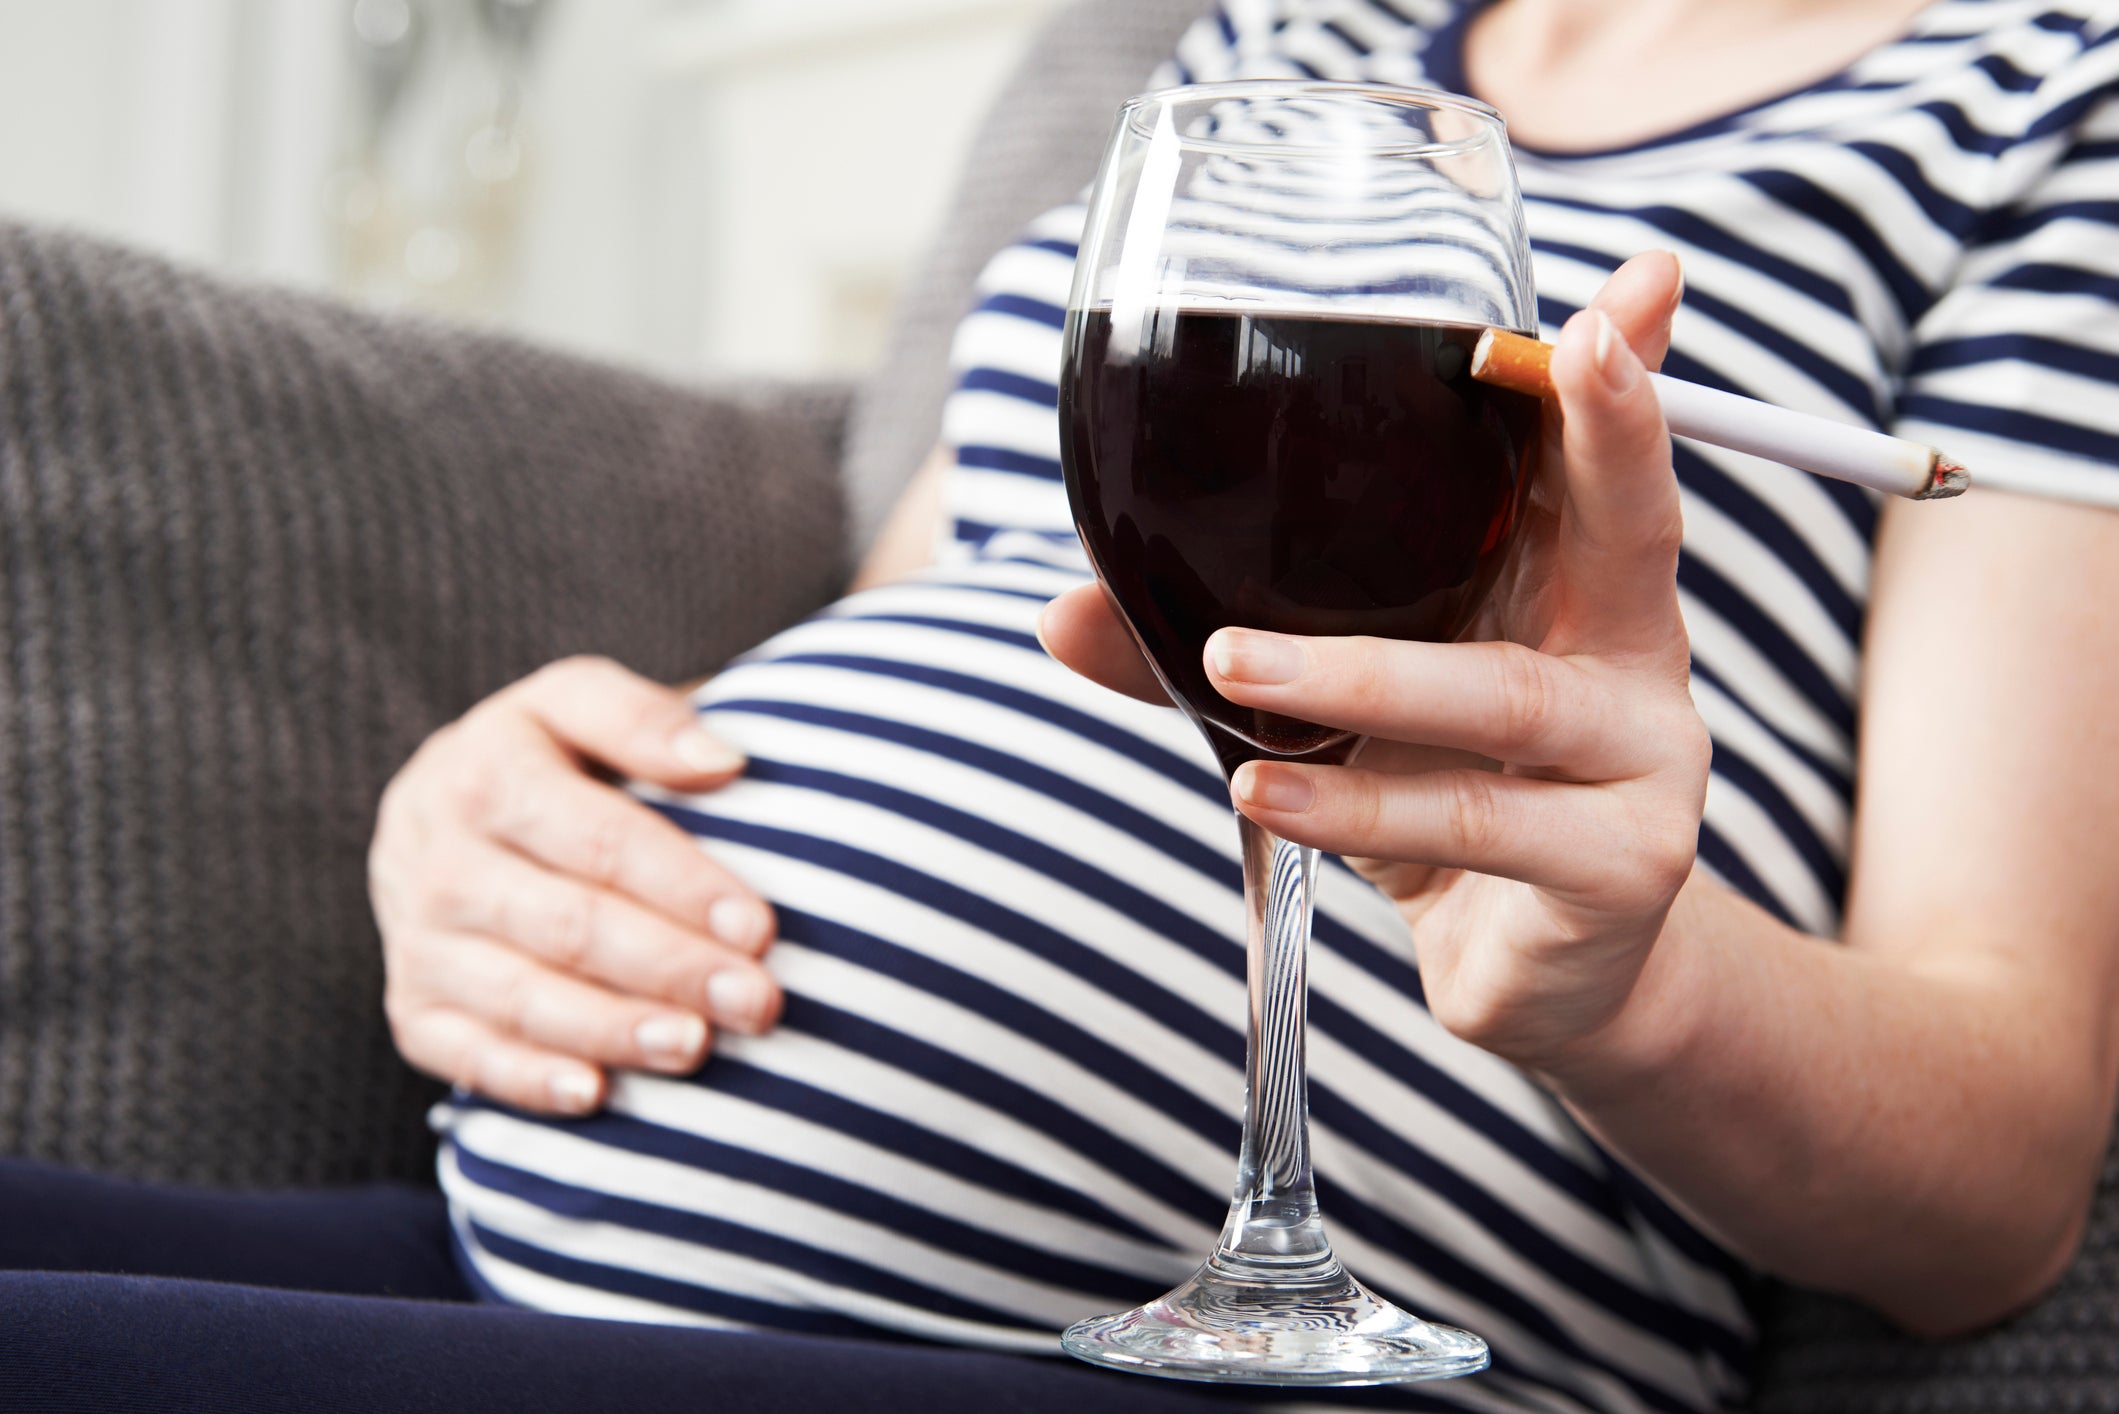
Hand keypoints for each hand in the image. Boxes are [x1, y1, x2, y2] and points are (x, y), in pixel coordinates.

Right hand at [370, 656, 780, 1114]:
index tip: (758, 927)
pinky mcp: (411, 1005)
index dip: (682, 885)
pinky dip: (528, 1079)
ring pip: (520, 996)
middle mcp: (437, 858)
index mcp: (486, 771)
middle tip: (756, 1001)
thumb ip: (645, 720)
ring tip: (696, 1046)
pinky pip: (464, 1054)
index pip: (599, 838)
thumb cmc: (551, 757)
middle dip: (669, 967)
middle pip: (566, 924)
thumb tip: (726, 760)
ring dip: (613, 1028)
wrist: (444, 808)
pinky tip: (596, 1094)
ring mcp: (417, 939)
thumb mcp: (581, 705)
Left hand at [1043, 253, 1707, 1074]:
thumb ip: (1231, 649)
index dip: (1618, 377)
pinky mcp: (1619, 868)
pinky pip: (1476, 824)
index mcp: (1574, 589)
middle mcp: (1633, 657)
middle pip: (1636, 527)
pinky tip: (1266, 800)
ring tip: (1231, 668)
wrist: (1528, 973)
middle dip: (1606, 430)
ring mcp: (1643, 763)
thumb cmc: (1440, 798)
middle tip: (1560, 342)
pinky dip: (1358, 810)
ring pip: (1504, 696)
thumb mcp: (1345, 715)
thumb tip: (1062, 614)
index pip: (1599, 464)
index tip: (1638, 281)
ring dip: (1361, 678)